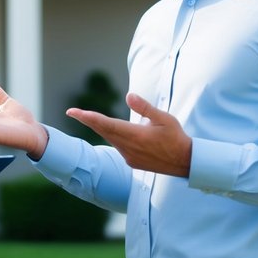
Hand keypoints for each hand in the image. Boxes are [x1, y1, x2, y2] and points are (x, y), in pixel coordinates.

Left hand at [66, 93, 192, 176]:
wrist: (184, 162)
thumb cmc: (175, 136)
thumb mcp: (164, 118)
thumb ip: (144, 107)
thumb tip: (128, 95)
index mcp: (134, 135)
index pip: (105, 124)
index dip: (87, 117)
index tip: (72, 112)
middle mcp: (128, 147)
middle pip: (103, 131)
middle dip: (88, 120)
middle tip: (73, 112)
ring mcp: (129, 156)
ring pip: (110, 139)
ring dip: (103, 128)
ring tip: (96, 119)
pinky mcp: (131, 162)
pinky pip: (118, 146)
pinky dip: (115, 137)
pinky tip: (121, 133)